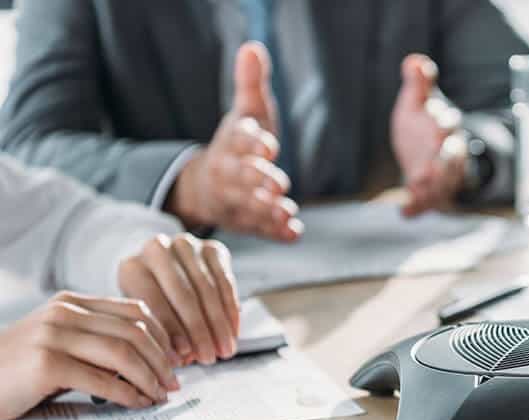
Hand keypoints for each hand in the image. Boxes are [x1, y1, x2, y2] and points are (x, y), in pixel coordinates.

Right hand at [0, 292, 178, 419]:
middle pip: (135, 332)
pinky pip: (102, 381)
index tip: (176, 360)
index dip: (163, 337)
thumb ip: (97, 340)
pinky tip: (138, 404)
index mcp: (73, 302)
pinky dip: (128, 394)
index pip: (135, 311)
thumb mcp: (61, 343)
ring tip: (160, 395)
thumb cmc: (21, 369)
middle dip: (162, 360)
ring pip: (123, 354)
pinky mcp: (47, 365)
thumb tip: (152, 359)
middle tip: (175, 383)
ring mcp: (54, 337)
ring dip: (150, 378)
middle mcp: (65, 313)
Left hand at [118, 233, 240, 365]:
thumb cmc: (150, 301)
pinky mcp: (212, 248)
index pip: (155, 302)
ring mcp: (186, 246)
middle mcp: (157, 250)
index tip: (186, 356)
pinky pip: (226, 283)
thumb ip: (159, 335)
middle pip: (184, 295)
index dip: (172, 332)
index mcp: (131, 268)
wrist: (160, 268)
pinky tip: (234, 332)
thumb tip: (182, 359)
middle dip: (200, 331)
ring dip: (219, 324)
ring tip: (225, 350)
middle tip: (210, 358)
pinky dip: (231, 311)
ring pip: (208, 289)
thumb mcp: (143, 317)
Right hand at [167, 42, 301, 241]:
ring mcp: (235, 200)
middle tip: (277, 183)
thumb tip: (253, 48)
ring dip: (266, 210)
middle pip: (240, 176)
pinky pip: (259, 230)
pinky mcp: (245, 222)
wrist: (209, 184)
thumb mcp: (246, 114)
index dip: (253, 143)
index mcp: (231, 143)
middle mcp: (228, 171)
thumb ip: (251, 85)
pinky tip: (293, 234)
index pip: (239, 140)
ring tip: (285, 212)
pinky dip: (275, 233)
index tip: (269, 146)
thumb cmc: (239, 143)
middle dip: (258, 179)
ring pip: (248, 206)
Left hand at [391, 54, 466, 216]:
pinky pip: (427, 204)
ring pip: (444, 182)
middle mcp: (449, 153)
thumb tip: (414, 61)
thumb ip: (418, 85)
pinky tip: (404, 213)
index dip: (441, 120)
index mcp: (445, 128)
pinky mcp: (432, 195)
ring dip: (433, 186)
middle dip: (445, 157)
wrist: (430, 158)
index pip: (448, 123)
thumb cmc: (422, 127)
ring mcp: (442, 176)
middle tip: (432, 160)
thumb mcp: (417, 104)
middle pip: (452, 154)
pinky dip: (417, 209)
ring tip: (418, 186)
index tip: (433, 118)